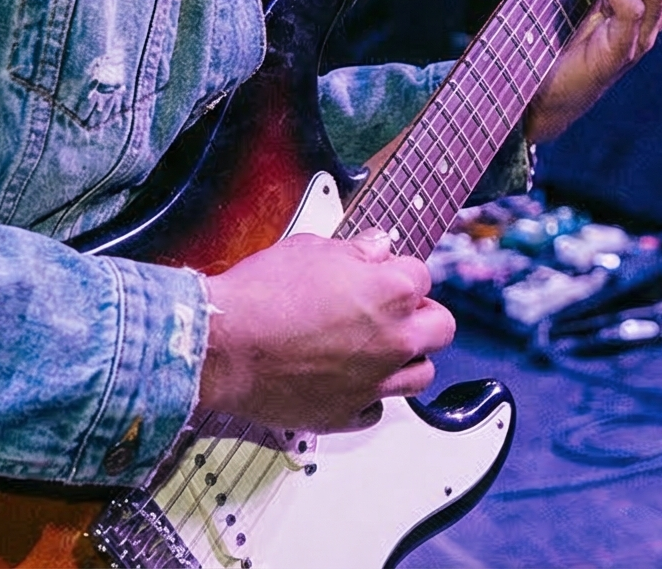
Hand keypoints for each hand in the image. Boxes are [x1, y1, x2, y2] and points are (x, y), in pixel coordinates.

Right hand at [195, 230, 455, 434]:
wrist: (221, 346)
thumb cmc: (260, 295)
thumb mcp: (310, 249)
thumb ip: (355, 251)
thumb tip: (378, 248)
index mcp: (392, 292)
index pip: (421, 275)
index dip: (397, 272)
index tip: (378, 274)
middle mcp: (394, 340)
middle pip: (440, 328)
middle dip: (421, 316)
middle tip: (393, 312)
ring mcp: (374, 382)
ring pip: (420, 375)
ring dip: (406, 359)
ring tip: (378, 348)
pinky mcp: (348, 413)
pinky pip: (377, 409)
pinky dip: (368, 397)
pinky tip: (348, 381)